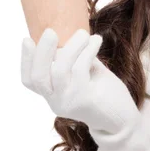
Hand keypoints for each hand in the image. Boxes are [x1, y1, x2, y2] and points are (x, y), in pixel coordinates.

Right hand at [20, 27, 140, 133]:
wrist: (123, 119)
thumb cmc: (104, 92)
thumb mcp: (86, 73)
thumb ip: (74, 59)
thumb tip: (68, 35)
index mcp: (53, 95)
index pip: (30, 81)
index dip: (25, 60)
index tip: (27, 39)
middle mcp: (56, 101)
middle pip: (38, 77)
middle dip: (42, 52)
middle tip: (50, 31)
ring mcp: (69, 102)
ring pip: (60, 70)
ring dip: (71, 47)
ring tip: (83, 34)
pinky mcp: (85, 100)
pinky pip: (80, 69)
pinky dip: (87, 51)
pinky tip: (96, 41)